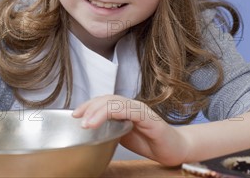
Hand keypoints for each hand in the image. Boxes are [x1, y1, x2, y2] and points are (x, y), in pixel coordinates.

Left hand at [73, 95, 189, 165]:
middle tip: (77, 117)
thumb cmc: (149, 142)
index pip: (103, 101)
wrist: (174, 150)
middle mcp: (131, 105)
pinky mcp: (148, 117)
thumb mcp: (122, 135)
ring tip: (85, 122)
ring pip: (114, 102)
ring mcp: (140, 109)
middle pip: (106, 99)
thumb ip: (109, 129)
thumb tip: (89, 130)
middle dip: (89, 106)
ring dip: (97, 111)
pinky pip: (128, 110)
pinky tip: (102, 122)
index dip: (88, 105)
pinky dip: (112, 113)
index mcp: (124, 108)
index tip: (75, 114)